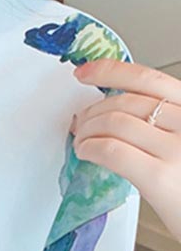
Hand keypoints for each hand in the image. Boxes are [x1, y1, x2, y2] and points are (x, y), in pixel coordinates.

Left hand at [70, 59, 180, 243]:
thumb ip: (163, 123)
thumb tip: (113, 112)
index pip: (150, 80)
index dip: (111, 72)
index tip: (84, 72)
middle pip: (126, 103)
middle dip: (93, 111)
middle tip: (79, 124)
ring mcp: (179, 150)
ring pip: (115, 123)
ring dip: (87, 131)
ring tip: (81, 142)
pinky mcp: (161, 178)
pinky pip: (112, 151)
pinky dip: (90, 148)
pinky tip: (86, 153)